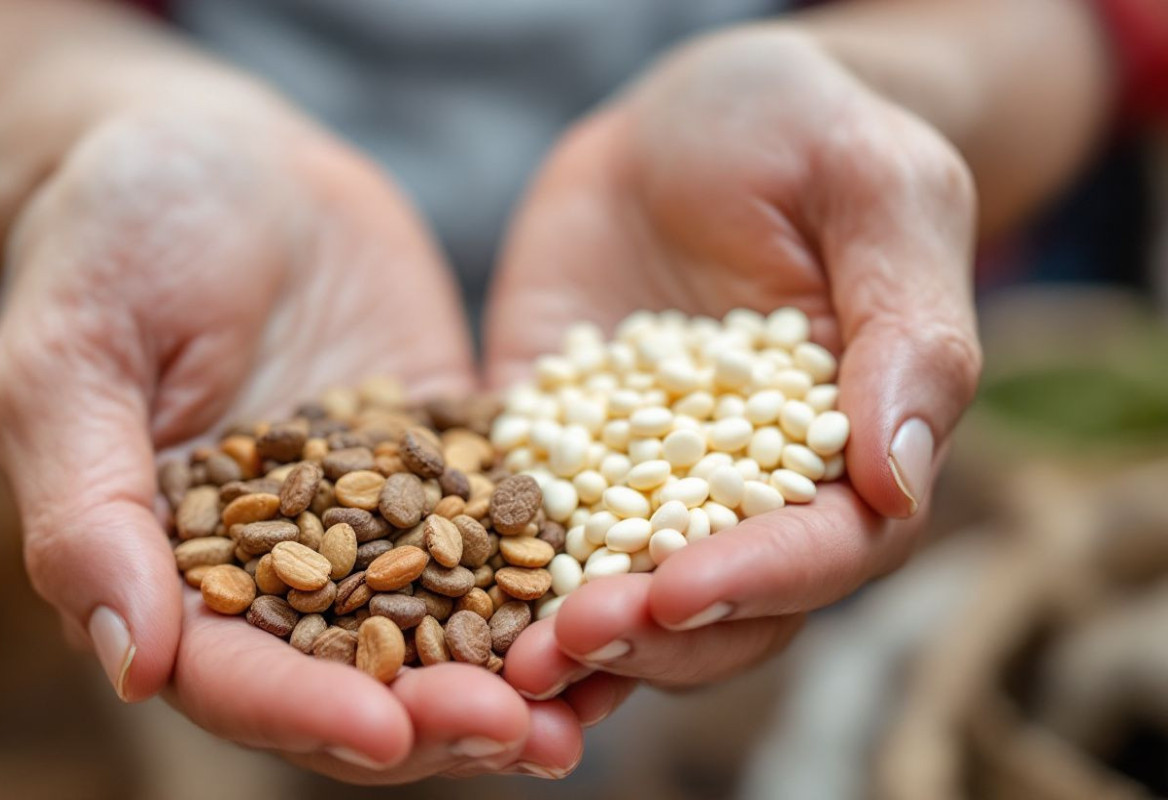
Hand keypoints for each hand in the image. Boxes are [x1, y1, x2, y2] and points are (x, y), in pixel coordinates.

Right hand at [0, 97, 581, 781]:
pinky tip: (625, 599)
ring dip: (514, 674)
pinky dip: (560, 576)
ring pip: (445, 625)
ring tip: (590, 708)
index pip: (232, 673)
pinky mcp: (446, 459)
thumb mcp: (71, 359)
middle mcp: (279, 564)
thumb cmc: (112, 237)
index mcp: (172, 569)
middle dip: (437, 716)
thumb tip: (128, 663)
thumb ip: (88, 505)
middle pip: (357, 675)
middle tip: (527, 736)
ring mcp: (372, 515)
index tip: (384, 734)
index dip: (304, 711)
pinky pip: (509, 528)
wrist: (215, 154)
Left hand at [487, 29, 979, 700]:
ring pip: (614, 591)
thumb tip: (899, 482)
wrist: (683, 117)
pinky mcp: (548, 446)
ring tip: (501, 665)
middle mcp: (742, 491)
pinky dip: (485, 573)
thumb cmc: (808, 131)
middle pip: (713, 604)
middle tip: (569, 642)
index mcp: (848, 452)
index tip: (678, 592)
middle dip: (645, 633)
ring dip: (564, 638)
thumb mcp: (878, 192)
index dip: (756, 579)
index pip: (822, 548)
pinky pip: (517, 520)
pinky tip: (436, 603)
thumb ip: (907, 330)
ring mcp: (635, 478)